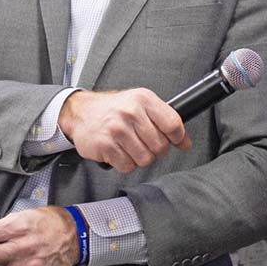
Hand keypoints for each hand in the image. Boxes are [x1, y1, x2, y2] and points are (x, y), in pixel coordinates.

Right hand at [58, 88, 190, 171]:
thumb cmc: (114, 109)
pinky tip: (119, 150)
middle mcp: (130, 113)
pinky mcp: (105, 146)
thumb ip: (165, 120)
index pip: (173, 124)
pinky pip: (127, 166)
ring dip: (139, 157)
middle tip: (145, 142)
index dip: (178, 137)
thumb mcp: (141, 105)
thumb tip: (185, 142)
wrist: (81, 112)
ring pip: (145, 159)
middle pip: (160, 146)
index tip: (176, 141)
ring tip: (130, 145)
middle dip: (156, 149)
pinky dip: (125, 163)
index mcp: (144, 99)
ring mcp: (117, 130)